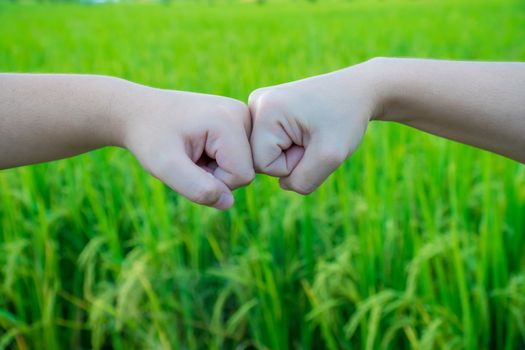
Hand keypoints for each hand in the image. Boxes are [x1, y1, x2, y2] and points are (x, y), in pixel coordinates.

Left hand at [116, 84, 254, 209]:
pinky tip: (199, 146)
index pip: (242, 175)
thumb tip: (228, 202)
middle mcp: (243, 113)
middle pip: (246, 170)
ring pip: (243, 165)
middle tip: (188, 156)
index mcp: (230, 121)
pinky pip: (239, 157)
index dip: (214, 181)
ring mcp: (242, 115)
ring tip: (192, 151)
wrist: (139, 111)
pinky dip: (218, 160)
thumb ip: (196, 188)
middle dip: (216, 174)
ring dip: (216, 168)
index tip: (188, 162)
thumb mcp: (165, 166)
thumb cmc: (149, 137)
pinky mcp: (238, 120)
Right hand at [248, 61, 379, 193]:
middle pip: (259, 160)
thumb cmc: (346, 118)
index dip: (291, 164)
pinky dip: (290, 146)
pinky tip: (305, 129)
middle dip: (290, 159)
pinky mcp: (266, 110)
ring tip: (310, 132)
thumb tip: (283, 184)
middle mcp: (255, 103)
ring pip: (265, 154)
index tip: (312, 141)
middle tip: (313, 136)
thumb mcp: (330, 156)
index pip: (262, 164)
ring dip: (291, 153)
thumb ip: (302, 181)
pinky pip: (271, 145)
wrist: (357, 91)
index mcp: (265, 109)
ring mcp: (259, 105)